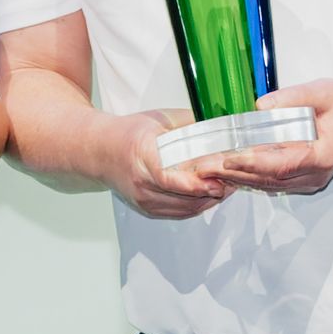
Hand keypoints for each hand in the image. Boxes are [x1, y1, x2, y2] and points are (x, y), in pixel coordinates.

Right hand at [108, 109, 229, 218]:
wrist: (99, 151)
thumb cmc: (128, 133)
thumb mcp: (158, 119)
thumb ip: (188, 124)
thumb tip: (218, 125)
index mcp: (142, 157)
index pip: (169, 179)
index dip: (195, 185)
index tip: (217, 184)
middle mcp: (141, 184)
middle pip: (182, 198)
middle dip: (211, 193)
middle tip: (233, 181)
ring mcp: (143, 200)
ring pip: (184, 209)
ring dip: (207, 201)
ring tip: (226, 188)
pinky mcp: (146, 210)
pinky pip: (178, 213)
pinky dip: (196, 206)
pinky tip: (209, 195)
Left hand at [202, 77, 332, 196]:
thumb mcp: (321, 91)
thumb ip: (292, 97)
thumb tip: (261, 106)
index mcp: (321, 156)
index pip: (280, 165)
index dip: (252, 163)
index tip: (228, 159)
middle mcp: (315, 175)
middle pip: (269, 179)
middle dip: (235, 174)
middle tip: (205, 168)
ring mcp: (310, 180)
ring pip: (269, 184)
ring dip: (238, 179)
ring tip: (209, 172)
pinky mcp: (303, 178)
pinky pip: (273, 182)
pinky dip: (250, 178)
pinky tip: (228, 173)